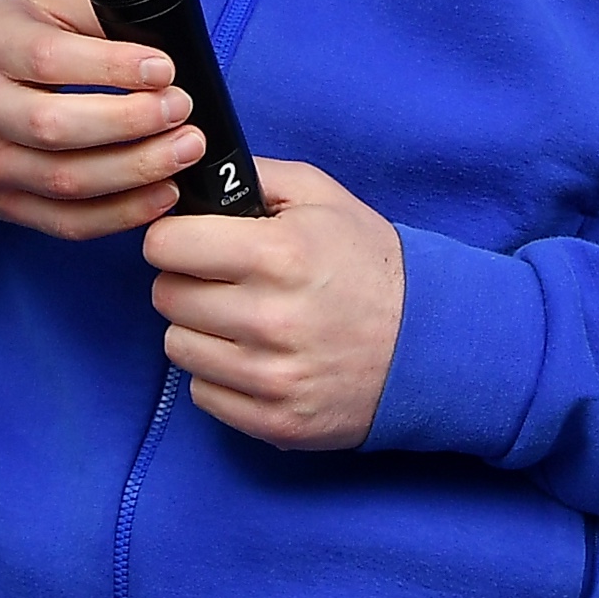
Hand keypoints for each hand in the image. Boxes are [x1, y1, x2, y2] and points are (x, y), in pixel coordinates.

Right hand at [0, 0, 201, 238]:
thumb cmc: (9, 43)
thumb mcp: (43, 6)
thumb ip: (97, 13)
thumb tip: (163, 39)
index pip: (49, 61)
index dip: (112, 67)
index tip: (164, 69)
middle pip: (56, 128)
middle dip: (130, 122)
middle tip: (181, 109)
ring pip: (66, 182)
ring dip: (136, 171)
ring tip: (185, 149)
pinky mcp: (6, 205)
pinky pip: (68, 222)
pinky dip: (122, 214)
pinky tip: (163, 193)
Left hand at [146, 160, 403, 450]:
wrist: (432, 342)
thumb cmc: (368, 262)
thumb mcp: (321, 197)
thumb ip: (251, 176)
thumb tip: (187, 175)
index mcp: (279, 254)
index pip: (165, 245)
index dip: (175, 237)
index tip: (191, 241)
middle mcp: (271, 319)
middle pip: (166, 297)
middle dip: (187, 282)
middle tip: (223, 280)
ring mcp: (274, 377)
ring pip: (178, 347)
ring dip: (200, 330)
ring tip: (240, 318)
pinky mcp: (277, 422)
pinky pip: (203, 394)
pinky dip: (220, 375)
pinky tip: (255, 357)